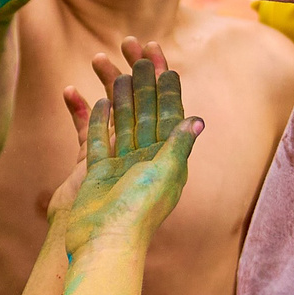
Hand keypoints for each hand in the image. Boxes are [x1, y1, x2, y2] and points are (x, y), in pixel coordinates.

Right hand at [61, 51, 197, 256]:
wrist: (104, 243)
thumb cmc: (138, 213)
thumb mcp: (164, 175)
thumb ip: (177, 145)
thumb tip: (197, 119)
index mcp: (168, 161)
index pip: (170, 116)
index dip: (169, 88)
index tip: (166, 62)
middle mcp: (147, 160)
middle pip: (145, 112)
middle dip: (143, 82)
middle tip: (137, 51)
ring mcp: (121, 165)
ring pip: (121, 121)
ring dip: (118, 95)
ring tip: (113, 69)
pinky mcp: (97, 172)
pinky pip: (97, 138)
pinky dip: (97, 119)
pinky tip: (96, 99)